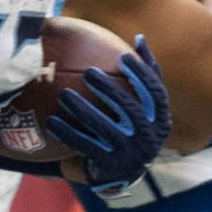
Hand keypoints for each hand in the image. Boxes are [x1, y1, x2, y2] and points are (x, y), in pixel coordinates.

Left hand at [47, 37, 171, 197]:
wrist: (122, 174)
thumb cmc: (132, 129)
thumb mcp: (144, 107)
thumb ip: (144, 77)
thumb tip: (138, 37)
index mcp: (160, 119)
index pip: (155, 94)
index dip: (141, 75)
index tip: (123, 57)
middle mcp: (150, 137)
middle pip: (130, 110)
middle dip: (110, 90)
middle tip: (89, 73)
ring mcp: (130, 154)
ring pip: (106, 129)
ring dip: (84, 111)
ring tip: (64, 95)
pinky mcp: (110, 166)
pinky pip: (86, 147)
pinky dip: (69, 134)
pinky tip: (51, 122)